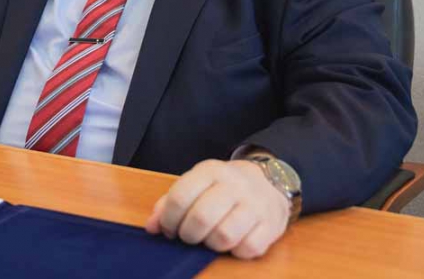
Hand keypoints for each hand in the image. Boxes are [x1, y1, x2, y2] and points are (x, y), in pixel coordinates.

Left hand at [144, 159, 289, 258]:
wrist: (269, 182)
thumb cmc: (223, 188)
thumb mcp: (196, 185)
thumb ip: (170, 203)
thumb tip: (152, 227)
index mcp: (210, 171)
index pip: (180, 197)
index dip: (168, 220)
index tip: (169, 229)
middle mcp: (234, 184)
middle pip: (201, 218)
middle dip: (188, 235)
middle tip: (189, 237)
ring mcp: (256, 204)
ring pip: (224, 235)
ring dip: (211, 245)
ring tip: (210, 239)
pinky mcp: (272, 224)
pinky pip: (248, 248)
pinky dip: (236, 251)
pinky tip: (233, 243)